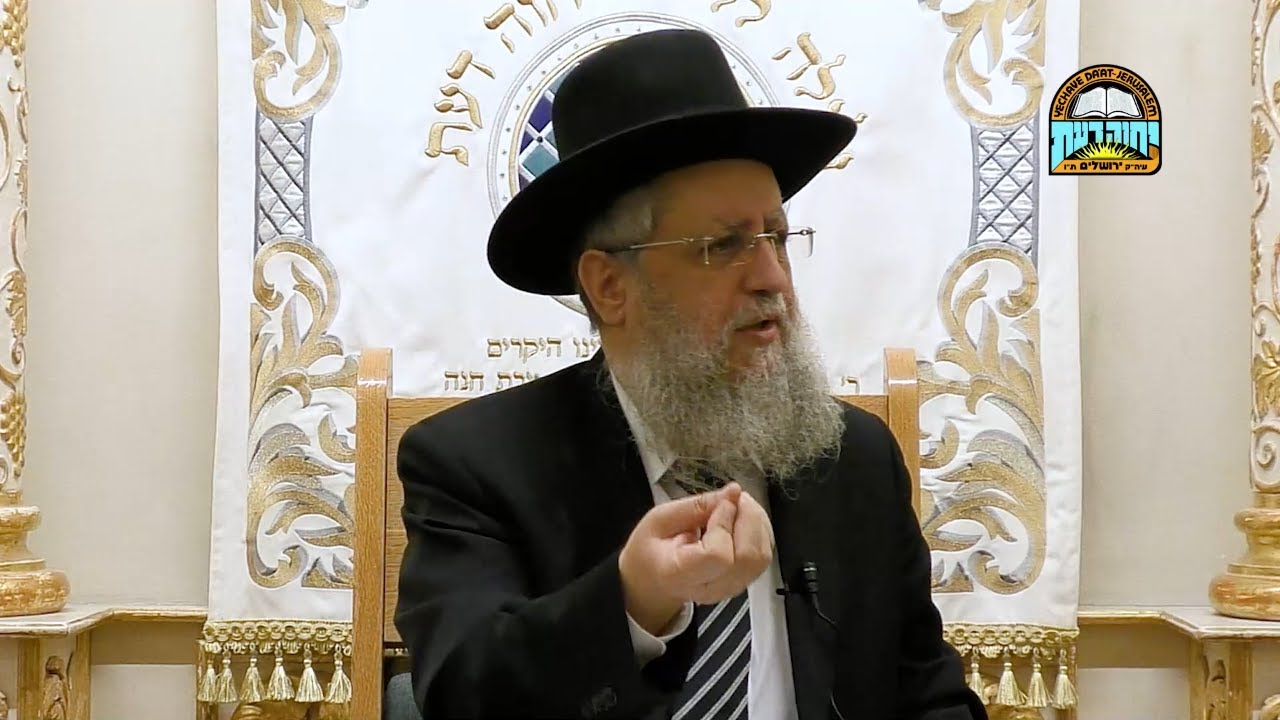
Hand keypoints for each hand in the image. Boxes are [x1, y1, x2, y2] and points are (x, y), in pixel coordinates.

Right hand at [618, 483, 773, 634]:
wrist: (651, 581)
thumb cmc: (650, 550)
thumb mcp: (659, 519)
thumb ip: (697, 506)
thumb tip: (732, 492)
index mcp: (679, 574)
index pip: (719, 556)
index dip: (725, 523)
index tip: (720, 503)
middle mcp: (709, 588)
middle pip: (748, 558)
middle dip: (750, 518)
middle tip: (736, 498)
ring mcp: (728, 589)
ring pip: (761, 557)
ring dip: (757, 523)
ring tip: (739, 506)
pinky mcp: (741, 583)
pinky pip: (763, 557)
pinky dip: (760, 532)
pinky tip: (743, 519)